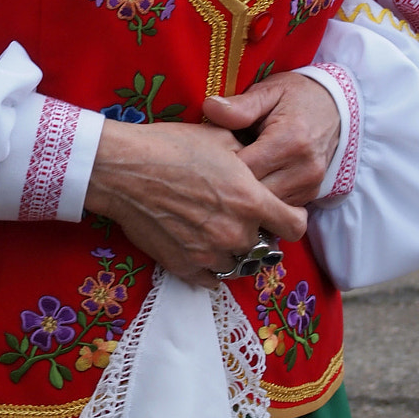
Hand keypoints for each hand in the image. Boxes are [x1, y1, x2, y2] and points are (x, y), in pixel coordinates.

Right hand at [84, 116, 307, 288]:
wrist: (123, 169)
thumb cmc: (170, 147)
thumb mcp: (220, 138)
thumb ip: (249, 156)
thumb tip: (258, 160)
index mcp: (250, 201)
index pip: (295, 227)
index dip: (292, 218)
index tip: (282, 213)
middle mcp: (235, 234)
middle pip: (265, 246)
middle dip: (257, 232)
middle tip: (239, 217)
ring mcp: (209, 254)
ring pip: (239, 264)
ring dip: (235, 251)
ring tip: (219, 233)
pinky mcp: (184, 267)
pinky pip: (212, 279)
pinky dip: (211, 266)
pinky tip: (203, 248)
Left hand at [202, 72, 339, 206]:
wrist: (335, 106)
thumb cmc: (296, 96)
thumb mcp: (269, 91)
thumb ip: (240, 105)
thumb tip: (209, 109)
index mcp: (291, 140)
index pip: (245, 167)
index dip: (221, 165)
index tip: (207, 156)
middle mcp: (304, 167)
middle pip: (255, 193)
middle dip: (231, 184)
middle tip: (213, 170)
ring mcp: (311, 184)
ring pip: (266, 206)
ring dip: (247, 195)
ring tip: (231, 177)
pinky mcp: (312, 194)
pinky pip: (279, 207)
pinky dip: (263, 199)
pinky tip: (250, 184)